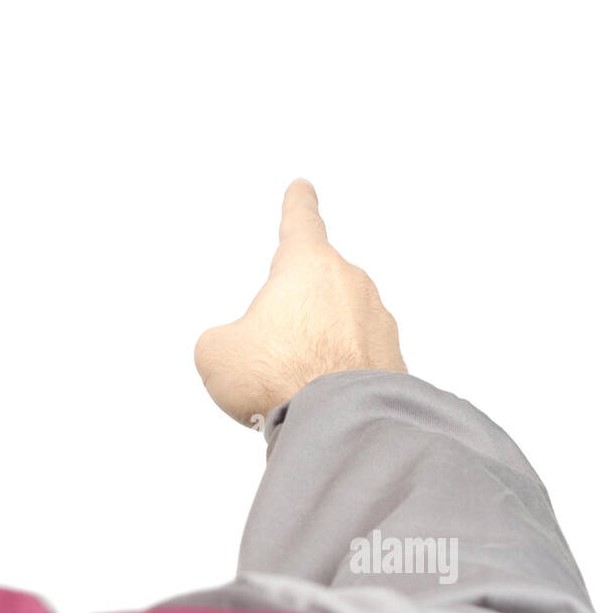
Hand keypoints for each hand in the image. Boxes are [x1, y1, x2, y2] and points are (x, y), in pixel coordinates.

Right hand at [194, 179, 404, 426]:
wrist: (340, 423)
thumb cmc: (282, 376)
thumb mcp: (216, 353)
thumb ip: (222, 340)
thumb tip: (235, 350)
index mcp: (307, 266)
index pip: (300, 224)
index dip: (297, 206)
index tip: (302, 189)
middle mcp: (350, 285)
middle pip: (318, 287)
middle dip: (296, 315)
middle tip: (273, 350)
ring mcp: (377, 323)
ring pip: (339, 327)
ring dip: (318, 348)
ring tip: (294, 386)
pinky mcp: (394, 361)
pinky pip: (357, 361)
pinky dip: (339, 377)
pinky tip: (319, 402)